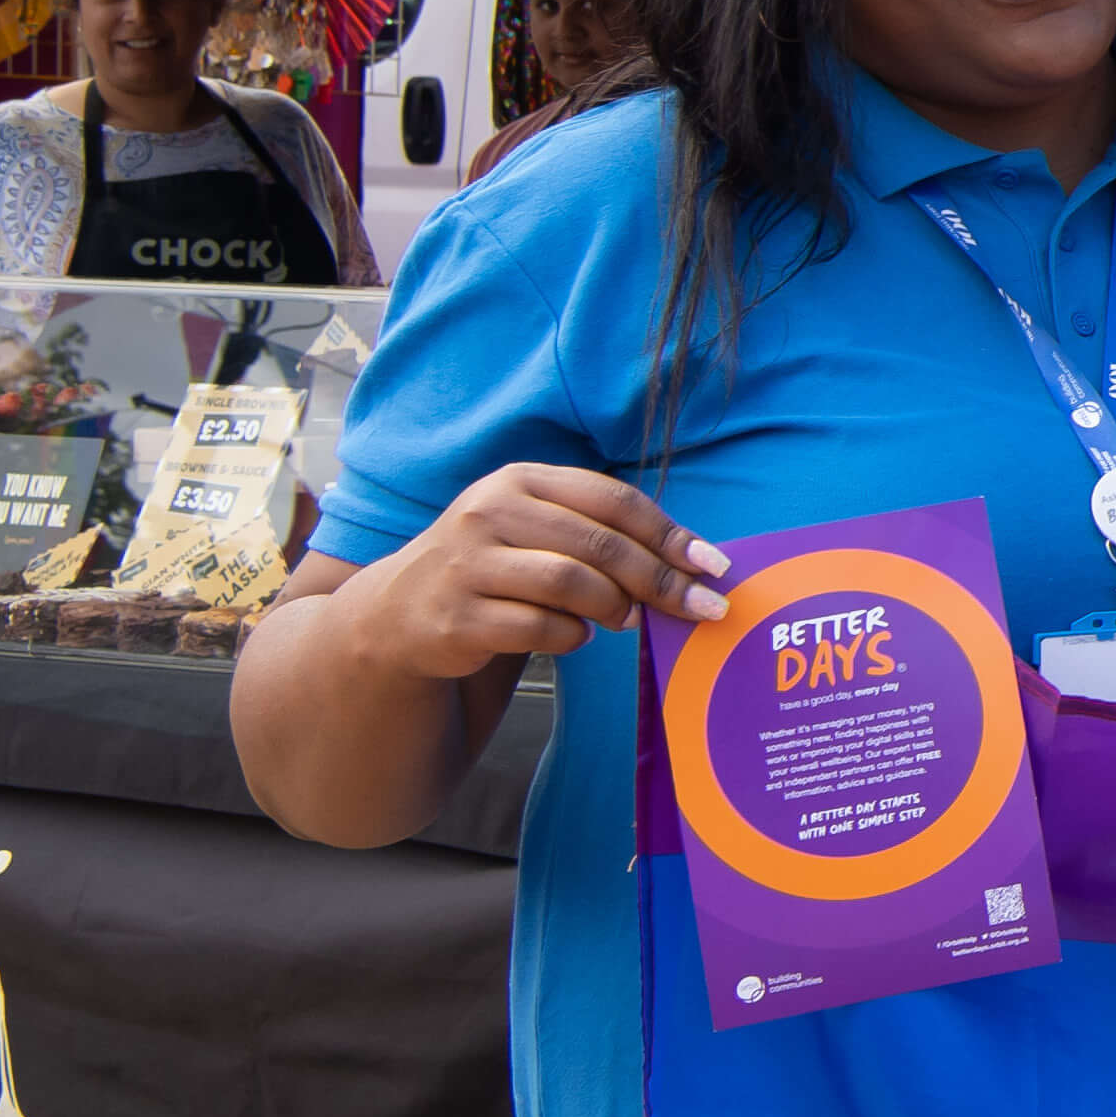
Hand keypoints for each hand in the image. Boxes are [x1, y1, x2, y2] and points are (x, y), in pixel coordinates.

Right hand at [340, 462, 726, 675]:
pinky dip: (570, 635)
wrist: (402, 611)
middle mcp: (489, 513)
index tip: (713, 565)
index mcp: (520, 481)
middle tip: (701, 607)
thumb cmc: (496, 566)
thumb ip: (600, 535)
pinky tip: (572, 634)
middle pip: (599, 544)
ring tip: (626, 620)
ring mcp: (467, 564)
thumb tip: (690, 565)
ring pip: (571, 583)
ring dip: (613, 606)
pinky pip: (539, 627)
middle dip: (660, 579)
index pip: (613, 500)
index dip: (669, 533)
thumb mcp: (538, 531)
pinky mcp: (456, 616)